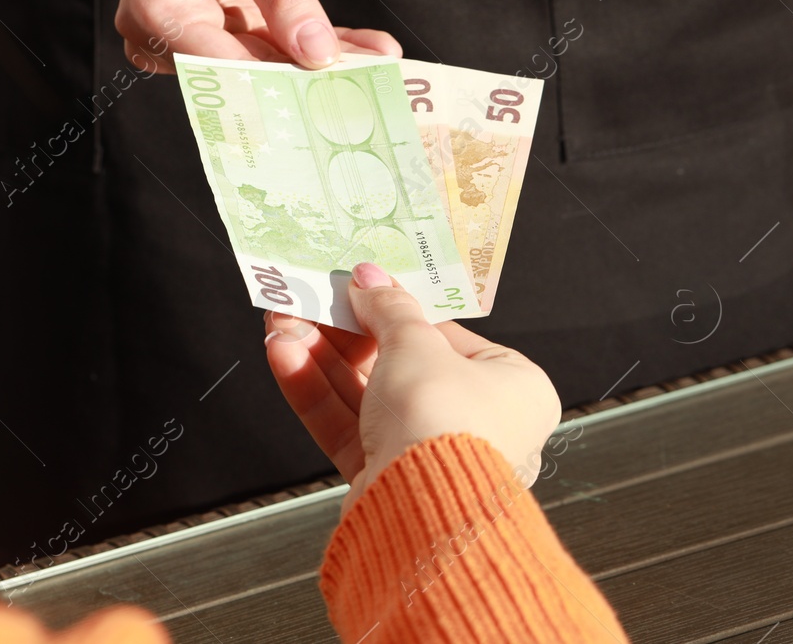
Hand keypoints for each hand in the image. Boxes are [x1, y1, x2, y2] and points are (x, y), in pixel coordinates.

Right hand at [119, 0, 400, 71]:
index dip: (280, 79)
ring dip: (319, 60)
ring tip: (378, 59)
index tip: (337, 86)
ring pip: (263, 62)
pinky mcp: (217, 34)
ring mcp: (188, 38)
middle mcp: (161, 36)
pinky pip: (268, 46)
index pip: (220, 63)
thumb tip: (319, 55)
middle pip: (243, 70)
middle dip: (309, 72)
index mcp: (154, 10)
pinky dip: (311, 43)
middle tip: (374, 76)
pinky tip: (362, 49)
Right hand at [264, 262, 559, 511]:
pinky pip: (348, 427)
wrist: (423, 511)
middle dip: (342, 333)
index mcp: (511, 386)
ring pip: (363, 395)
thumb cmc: (447, 425)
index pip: (445, 335)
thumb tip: (371, 280)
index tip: (358, 288)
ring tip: (282, 325)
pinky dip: (314, 392)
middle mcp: (475, 422)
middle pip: (395, 364)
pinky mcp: (385, 478)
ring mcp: (426, 453)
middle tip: (310, 302)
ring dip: (318, 357)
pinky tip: (285, 358)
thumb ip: (389, 308)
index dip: (394, 309)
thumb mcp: (417, 344)